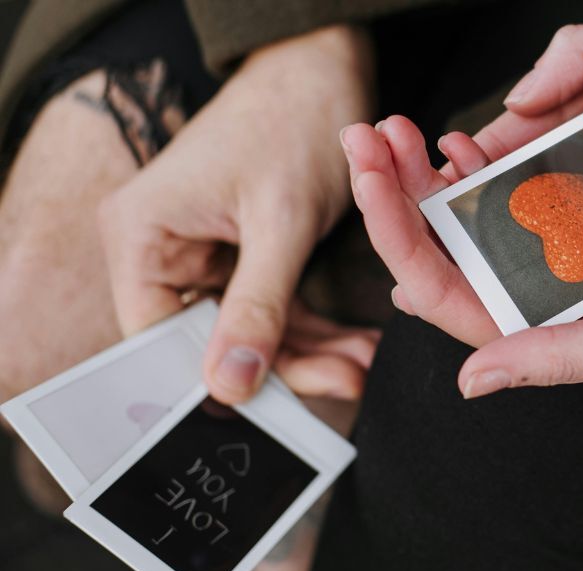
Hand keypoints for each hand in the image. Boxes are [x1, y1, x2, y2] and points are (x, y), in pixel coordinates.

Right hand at [99, 25, 376, 403]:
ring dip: (308, 350)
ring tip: (361, 363)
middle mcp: (159, 249)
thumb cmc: (292, 123)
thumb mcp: (280, 222)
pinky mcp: (240, 255)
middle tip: (345, 381)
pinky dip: (314, 326)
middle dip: (282, 364)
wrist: (322, 70)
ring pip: (249, 330)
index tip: (271, 409)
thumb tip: (229, 386)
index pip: (160, 339)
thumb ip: (257, 306)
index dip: (212, 378)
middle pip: (210, 340)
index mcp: (141, 236)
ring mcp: (200, 254)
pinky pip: (272, 307)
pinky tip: (354, 343)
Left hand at [342, 18, 582, 397]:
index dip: (400, 237)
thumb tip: (469, 382)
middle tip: (367, 138)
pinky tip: (475, 135)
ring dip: (436, 167)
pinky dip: (497, 148)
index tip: (372, 185)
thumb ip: (556, 356)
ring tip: (406, 132)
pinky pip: (531, 167)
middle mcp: (548, 277)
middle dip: (400, 189)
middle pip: (450, 237)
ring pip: (479, 201)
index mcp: (548, 319)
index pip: (449, 287)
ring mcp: (570, 229)